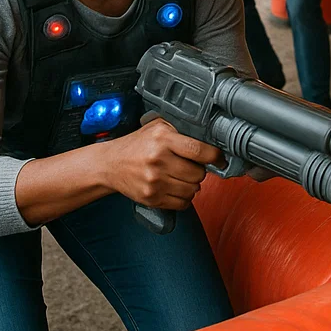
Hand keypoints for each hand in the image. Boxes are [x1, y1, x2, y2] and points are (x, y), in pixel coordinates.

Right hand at [101, 118, 220, 210]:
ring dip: (193, 185)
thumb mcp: (157, 126)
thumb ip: (181, 128)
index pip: (198, 150)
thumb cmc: (137, 144)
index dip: (215, 156)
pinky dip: (184, 198)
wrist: (109, 164)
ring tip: (184, 177)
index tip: (220, 159)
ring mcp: (154, 181)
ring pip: (192, 190)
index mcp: (163, 139)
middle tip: (194, 166)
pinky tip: (177, 188)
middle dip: (200, 170)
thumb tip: (210, 135)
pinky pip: (181, 203)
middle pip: (198, 173)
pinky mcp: (151, 198)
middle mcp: (158, 160)